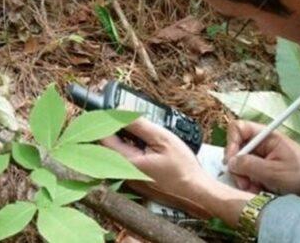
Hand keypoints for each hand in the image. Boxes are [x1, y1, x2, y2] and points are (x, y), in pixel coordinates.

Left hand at [104, 119, 255, 226]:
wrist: (196, 191)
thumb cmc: (182, 168)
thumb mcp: (162, 139)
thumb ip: (139, 125)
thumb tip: (120, 111)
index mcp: (127, 162)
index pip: (103, 138)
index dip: (106, 121)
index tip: (113, 109)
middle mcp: (124, 172)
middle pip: (109, 144)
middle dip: (115, 128)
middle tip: (127, 115)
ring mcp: (130, 178)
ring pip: (118, 151)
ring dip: (124, 137)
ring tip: (139, 127)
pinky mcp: (136, 180)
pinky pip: (127, 159)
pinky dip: (132, 148)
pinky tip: (144, 142)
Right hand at [225, 120, 299, 195]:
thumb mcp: (273, 172)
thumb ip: (249, 165)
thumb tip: (230, 163)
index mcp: (265, 135)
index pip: (238, 128)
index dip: (231, 142)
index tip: (232, 161)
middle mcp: (261, 142)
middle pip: (236, 147)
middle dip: (237, 166)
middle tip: (243, 183)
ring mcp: (261, 154)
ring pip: (240, 162)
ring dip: (243, 177)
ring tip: (254, 189)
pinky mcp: (262, 166)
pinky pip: (248, 171)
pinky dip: (250, 181)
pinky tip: (258, 189)